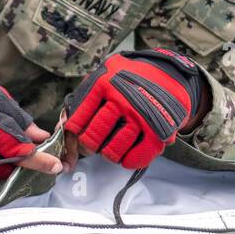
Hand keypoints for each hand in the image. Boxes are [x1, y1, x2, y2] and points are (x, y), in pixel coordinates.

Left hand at [64, 48, 204, 168]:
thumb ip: (87, 93)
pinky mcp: (157, 128)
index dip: (73, 134)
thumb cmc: (132, 76)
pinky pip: (139, 155)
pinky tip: (127, 158)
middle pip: (93, 136)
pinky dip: (131, 160)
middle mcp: (120, 98)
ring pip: (113, 149)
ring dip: (109, 154)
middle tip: (91, 147)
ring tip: (110, 151)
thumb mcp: (106, 73)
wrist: (169, 72)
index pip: (77, 119)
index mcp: (102, 84)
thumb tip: (65, 123)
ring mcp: (139, 114)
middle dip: (88, 147)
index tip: (76, 137)